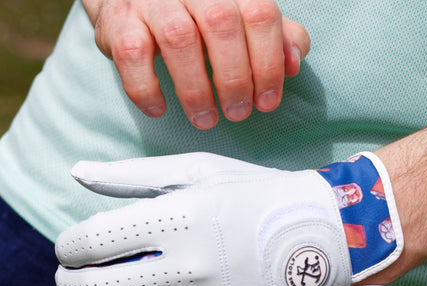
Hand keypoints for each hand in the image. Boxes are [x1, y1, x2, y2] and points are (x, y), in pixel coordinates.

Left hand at [55, 152, 401, 285]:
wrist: (318, 237)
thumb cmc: (254, 196)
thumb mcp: (198, 172)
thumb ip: (132, 175)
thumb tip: (76, 173)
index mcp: (178, 219)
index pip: (89, 242)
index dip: (66, 247)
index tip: (69, 248)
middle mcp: (189, 268)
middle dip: (69, 285)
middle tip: (70, 278)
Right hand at [82, 0, 310, 128]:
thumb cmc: (196, 15)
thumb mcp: (239, 19)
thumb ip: (273, 36)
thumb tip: (294, 63)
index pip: (260, 15)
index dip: (268, 63)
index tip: (266, 102)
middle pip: (223, 24)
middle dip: (235, 79)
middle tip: (237, 114)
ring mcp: (154, 1)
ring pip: (179, 39)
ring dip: (196, 90)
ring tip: (205, 119)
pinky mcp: (119, 20)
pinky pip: (132, 54)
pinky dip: (146, 88)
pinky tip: (159, 109)